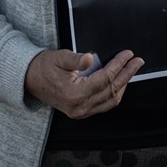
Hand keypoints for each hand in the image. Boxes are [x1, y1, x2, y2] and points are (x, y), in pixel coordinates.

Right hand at [24, 49, 143, 118]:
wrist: (28, 80)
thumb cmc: (43, 66)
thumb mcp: (58, 57)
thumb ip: (75, 58)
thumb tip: (91, 58)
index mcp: (75, 93)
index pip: (105, 78)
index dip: (119, 65)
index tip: (128, 54)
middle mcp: (80, 106)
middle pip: (111, 90)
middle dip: (127, 74)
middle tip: (138, 61)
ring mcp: (80, 112)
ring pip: (110, 101)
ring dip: (123, 85)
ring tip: (131, 70)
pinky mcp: (80, 112)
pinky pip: (103, 105)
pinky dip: (114, 93)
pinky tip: (119, 82)